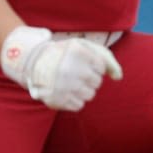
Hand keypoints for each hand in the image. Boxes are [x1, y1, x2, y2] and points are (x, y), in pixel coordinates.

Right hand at [1, 26, 122, 111]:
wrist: (33, 62)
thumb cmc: (66, 54)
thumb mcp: (85, 47)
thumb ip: (107, 58)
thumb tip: (118, 77)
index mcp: (78, 53)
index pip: (101, 68)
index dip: (94, 66)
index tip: (81, 62)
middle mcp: (69, 69)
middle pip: (97, 83)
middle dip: (89, 78)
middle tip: (75, 72)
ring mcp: (62, 86)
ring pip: (90, 95)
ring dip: (82, 90)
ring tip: (69, 81)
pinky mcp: (56, 100)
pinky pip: (79, 106)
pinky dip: (74, 100)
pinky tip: (65, 90)